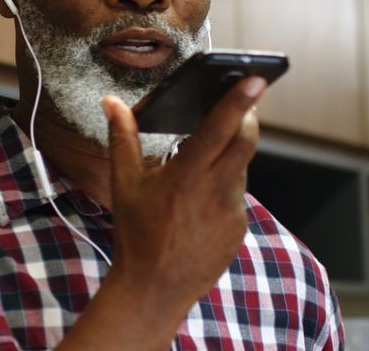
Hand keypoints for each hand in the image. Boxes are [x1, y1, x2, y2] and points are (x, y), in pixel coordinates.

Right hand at [54, 77, 264, 350]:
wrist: (153, 289)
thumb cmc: (135, 233)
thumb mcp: (124, 184)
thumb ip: (122, 137)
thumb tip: (111, 102)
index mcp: (186, 176)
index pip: (220, 129)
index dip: (240, 101)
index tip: (256, 78)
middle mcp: (215, 192)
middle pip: (246, 142)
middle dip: (247, 117)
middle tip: (241, 102)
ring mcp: (232, 212)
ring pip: (240, 168)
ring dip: (228, 157)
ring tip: (200, 165)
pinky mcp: (239, 228)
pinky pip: (236, 196)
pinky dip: (223, 188)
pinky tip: (200, 201)